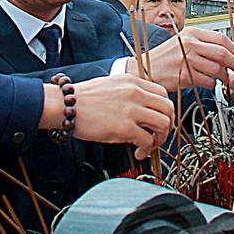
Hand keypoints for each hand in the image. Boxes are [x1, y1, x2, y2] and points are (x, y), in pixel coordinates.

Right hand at [44, 75, 173, 159]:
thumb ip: (130, 92)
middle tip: (160, 134)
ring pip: (163, 124)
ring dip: (160, 138)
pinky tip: (139, 152)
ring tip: (150, 145)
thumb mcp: (111, 85)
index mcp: (133, 81)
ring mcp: (131, 110)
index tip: (161, 118)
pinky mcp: (125, 128)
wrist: (66, 105)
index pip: (162, 93)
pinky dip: (147, 149)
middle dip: (168, 124)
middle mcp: (135, 93)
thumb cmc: (83, 98)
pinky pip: (148, 140)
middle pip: (168, 108)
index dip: (165, 109)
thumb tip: (142, 108)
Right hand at [131, 27, 233, 91]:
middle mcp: (189, 43)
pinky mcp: (184, 75)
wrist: (144, 68)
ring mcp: (186, 59)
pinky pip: (207, 81)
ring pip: (217, 68)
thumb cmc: (165, 58)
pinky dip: (212, 84)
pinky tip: (208, 83)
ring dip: (224, 76)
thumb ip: (203, 45)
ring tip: (224, 79)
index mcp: (191, 33)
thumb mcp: (183, 43)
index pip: (221, 38)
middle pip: (222, 53)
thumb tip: (228, 52)